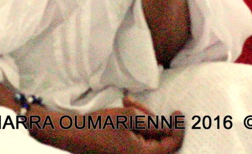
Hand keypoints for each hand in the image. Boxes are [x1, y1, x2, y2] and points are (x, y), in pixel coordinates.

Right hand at [35, 97, 183, 153]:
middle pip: (158, 138)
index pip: (172, 144)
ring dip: (139, 117)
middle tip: (133, 103)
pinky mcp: (122, 151)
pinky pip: (136, 137)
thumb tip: (171, 126)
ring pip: (146, 135)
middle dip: (150, 117)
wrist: (73, 133)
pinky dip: (132, 123)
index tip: (178, 112)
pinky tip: (121, 110)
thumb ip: (154, 122)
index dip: (178, 127)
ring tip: (125, 103)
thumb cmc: (100, 126)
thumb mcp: (129, 117)